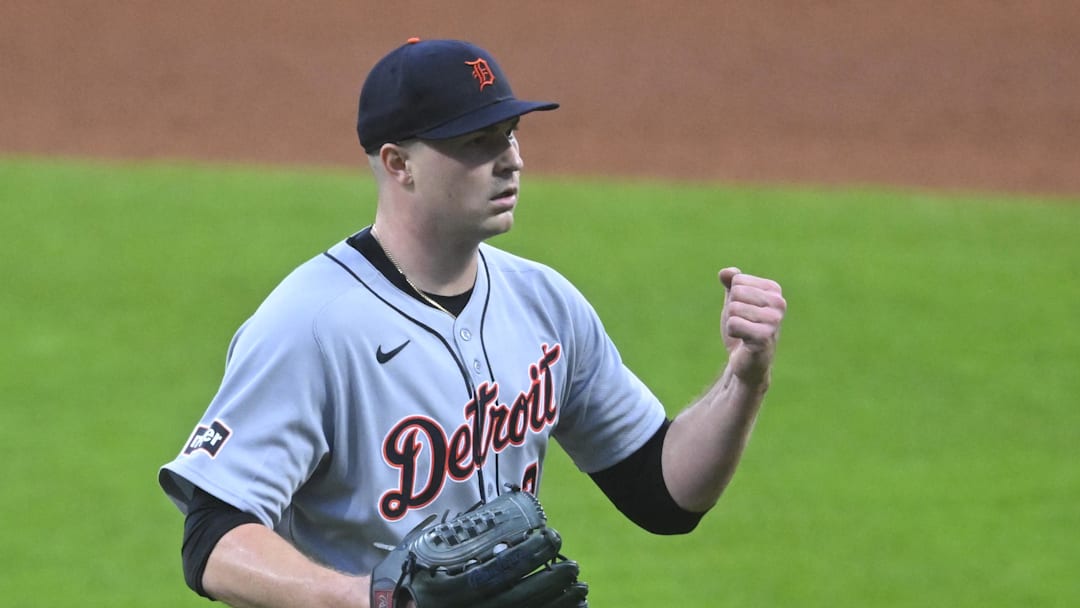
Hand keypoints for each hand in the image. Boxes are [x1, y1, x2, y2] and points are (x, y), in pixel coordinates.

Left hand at [719, 267, 785, 385]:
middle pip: (736, 293)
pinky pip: (734, 324)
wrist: (746, 359)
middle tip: (743, 323)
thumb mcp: (734, 301)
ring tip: (744, 332)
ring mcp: (774, 320)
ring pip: (733, 309)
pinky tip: (744, 340)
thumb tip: (725, 272)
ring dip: (732, 323)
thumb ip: (730, 283)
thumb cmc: (742, 327)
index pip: (737, 280)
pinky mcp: (765, 336)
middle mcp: (779, 303)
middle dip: (732, 310)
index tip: (744, 311)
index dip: (733, 297)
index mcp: (774, 290)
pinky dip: (732, 333)